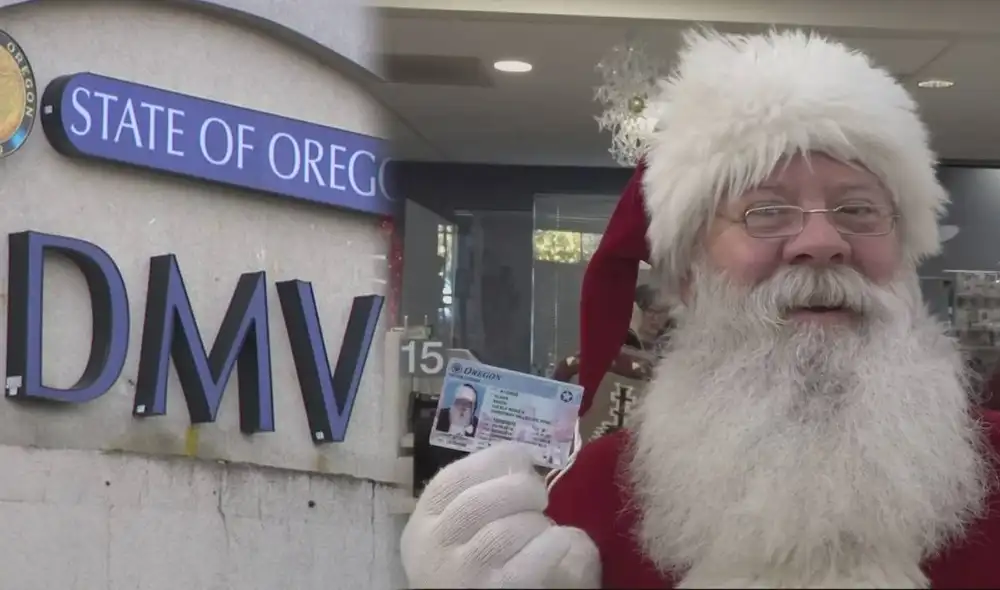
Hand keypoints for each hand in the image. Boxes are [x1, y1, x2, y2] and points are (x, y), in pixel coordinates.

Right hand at [401, 443, 599, 587]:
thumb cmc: (461, 569)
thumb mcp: (448, 533)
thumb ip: (471, 498)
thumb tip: (519, 463)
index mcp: (424, 521)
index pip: (454, 477)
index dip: (495, 459)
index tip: (520, 460)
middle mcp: (437, 545)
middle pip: (484, 499)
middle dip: (522, 488)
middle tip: (540, 496)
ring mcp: (464, 572)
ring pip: (511, 528)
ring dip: (537, 522)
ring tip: (541, 529)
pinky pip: (533, 557)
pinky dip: (553, 544)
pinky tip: (558, 543)